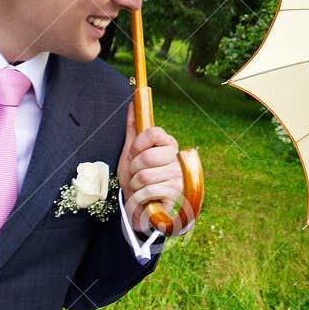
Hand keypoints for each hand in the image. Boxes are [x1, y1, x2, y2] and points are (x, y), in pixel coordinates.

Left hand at [117, 100, 184, 234]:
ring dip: (135, 185)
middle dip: (134, 169)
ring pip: (145, 176)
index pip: (154, 132)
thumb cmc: (135, 178)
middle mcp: (176, 159)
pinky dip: (139, 197)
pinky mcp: (176, 195)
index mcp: (167, 144)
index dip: (138, 144)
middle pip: (147, 156)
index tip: (134, 153)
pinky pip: (149, 191)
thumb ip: (133, 128)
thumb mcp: (130, 153)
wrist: (139, 206)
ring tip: (141, 188)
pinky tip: (145, 199)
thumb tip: (132, 103)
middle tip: (136, 175)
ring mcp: (178, 177)